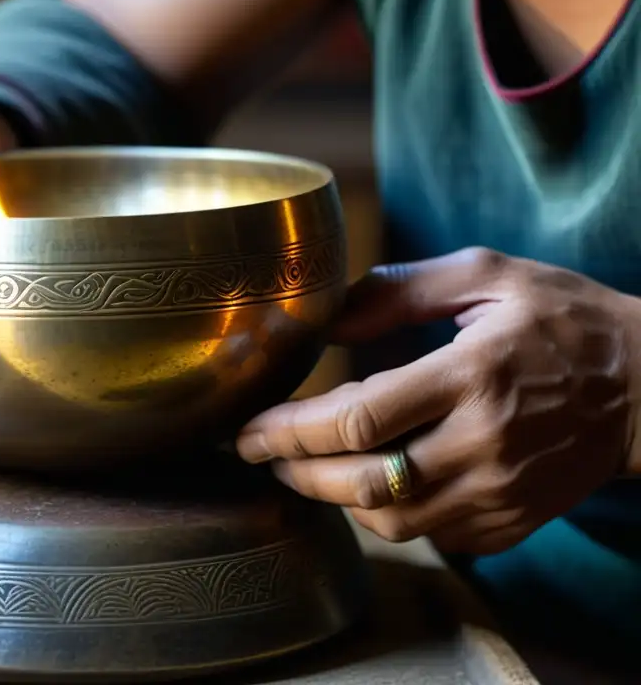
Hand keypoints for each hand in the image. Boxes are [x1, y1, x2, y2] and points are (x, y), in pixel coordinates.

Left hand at [237, 248, 640, 554]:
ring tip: (305, 467)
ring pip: (390, 521)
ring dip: (333, 499)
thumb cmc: (564, 321)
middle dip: (294, 472)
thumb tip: (326, 320)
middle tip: (258, 453)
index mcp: (471, 375)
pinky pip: (430, 536)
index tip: (247, 430)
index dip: (289, 432)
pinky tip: (367, 485)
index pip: (358, 420)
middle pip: (361, 482)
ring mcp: (500, 492)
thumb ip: (399, 290)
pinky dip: (386, 515)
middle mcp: (483, 444)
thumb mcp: (488, 275)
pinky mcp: (512, 522)